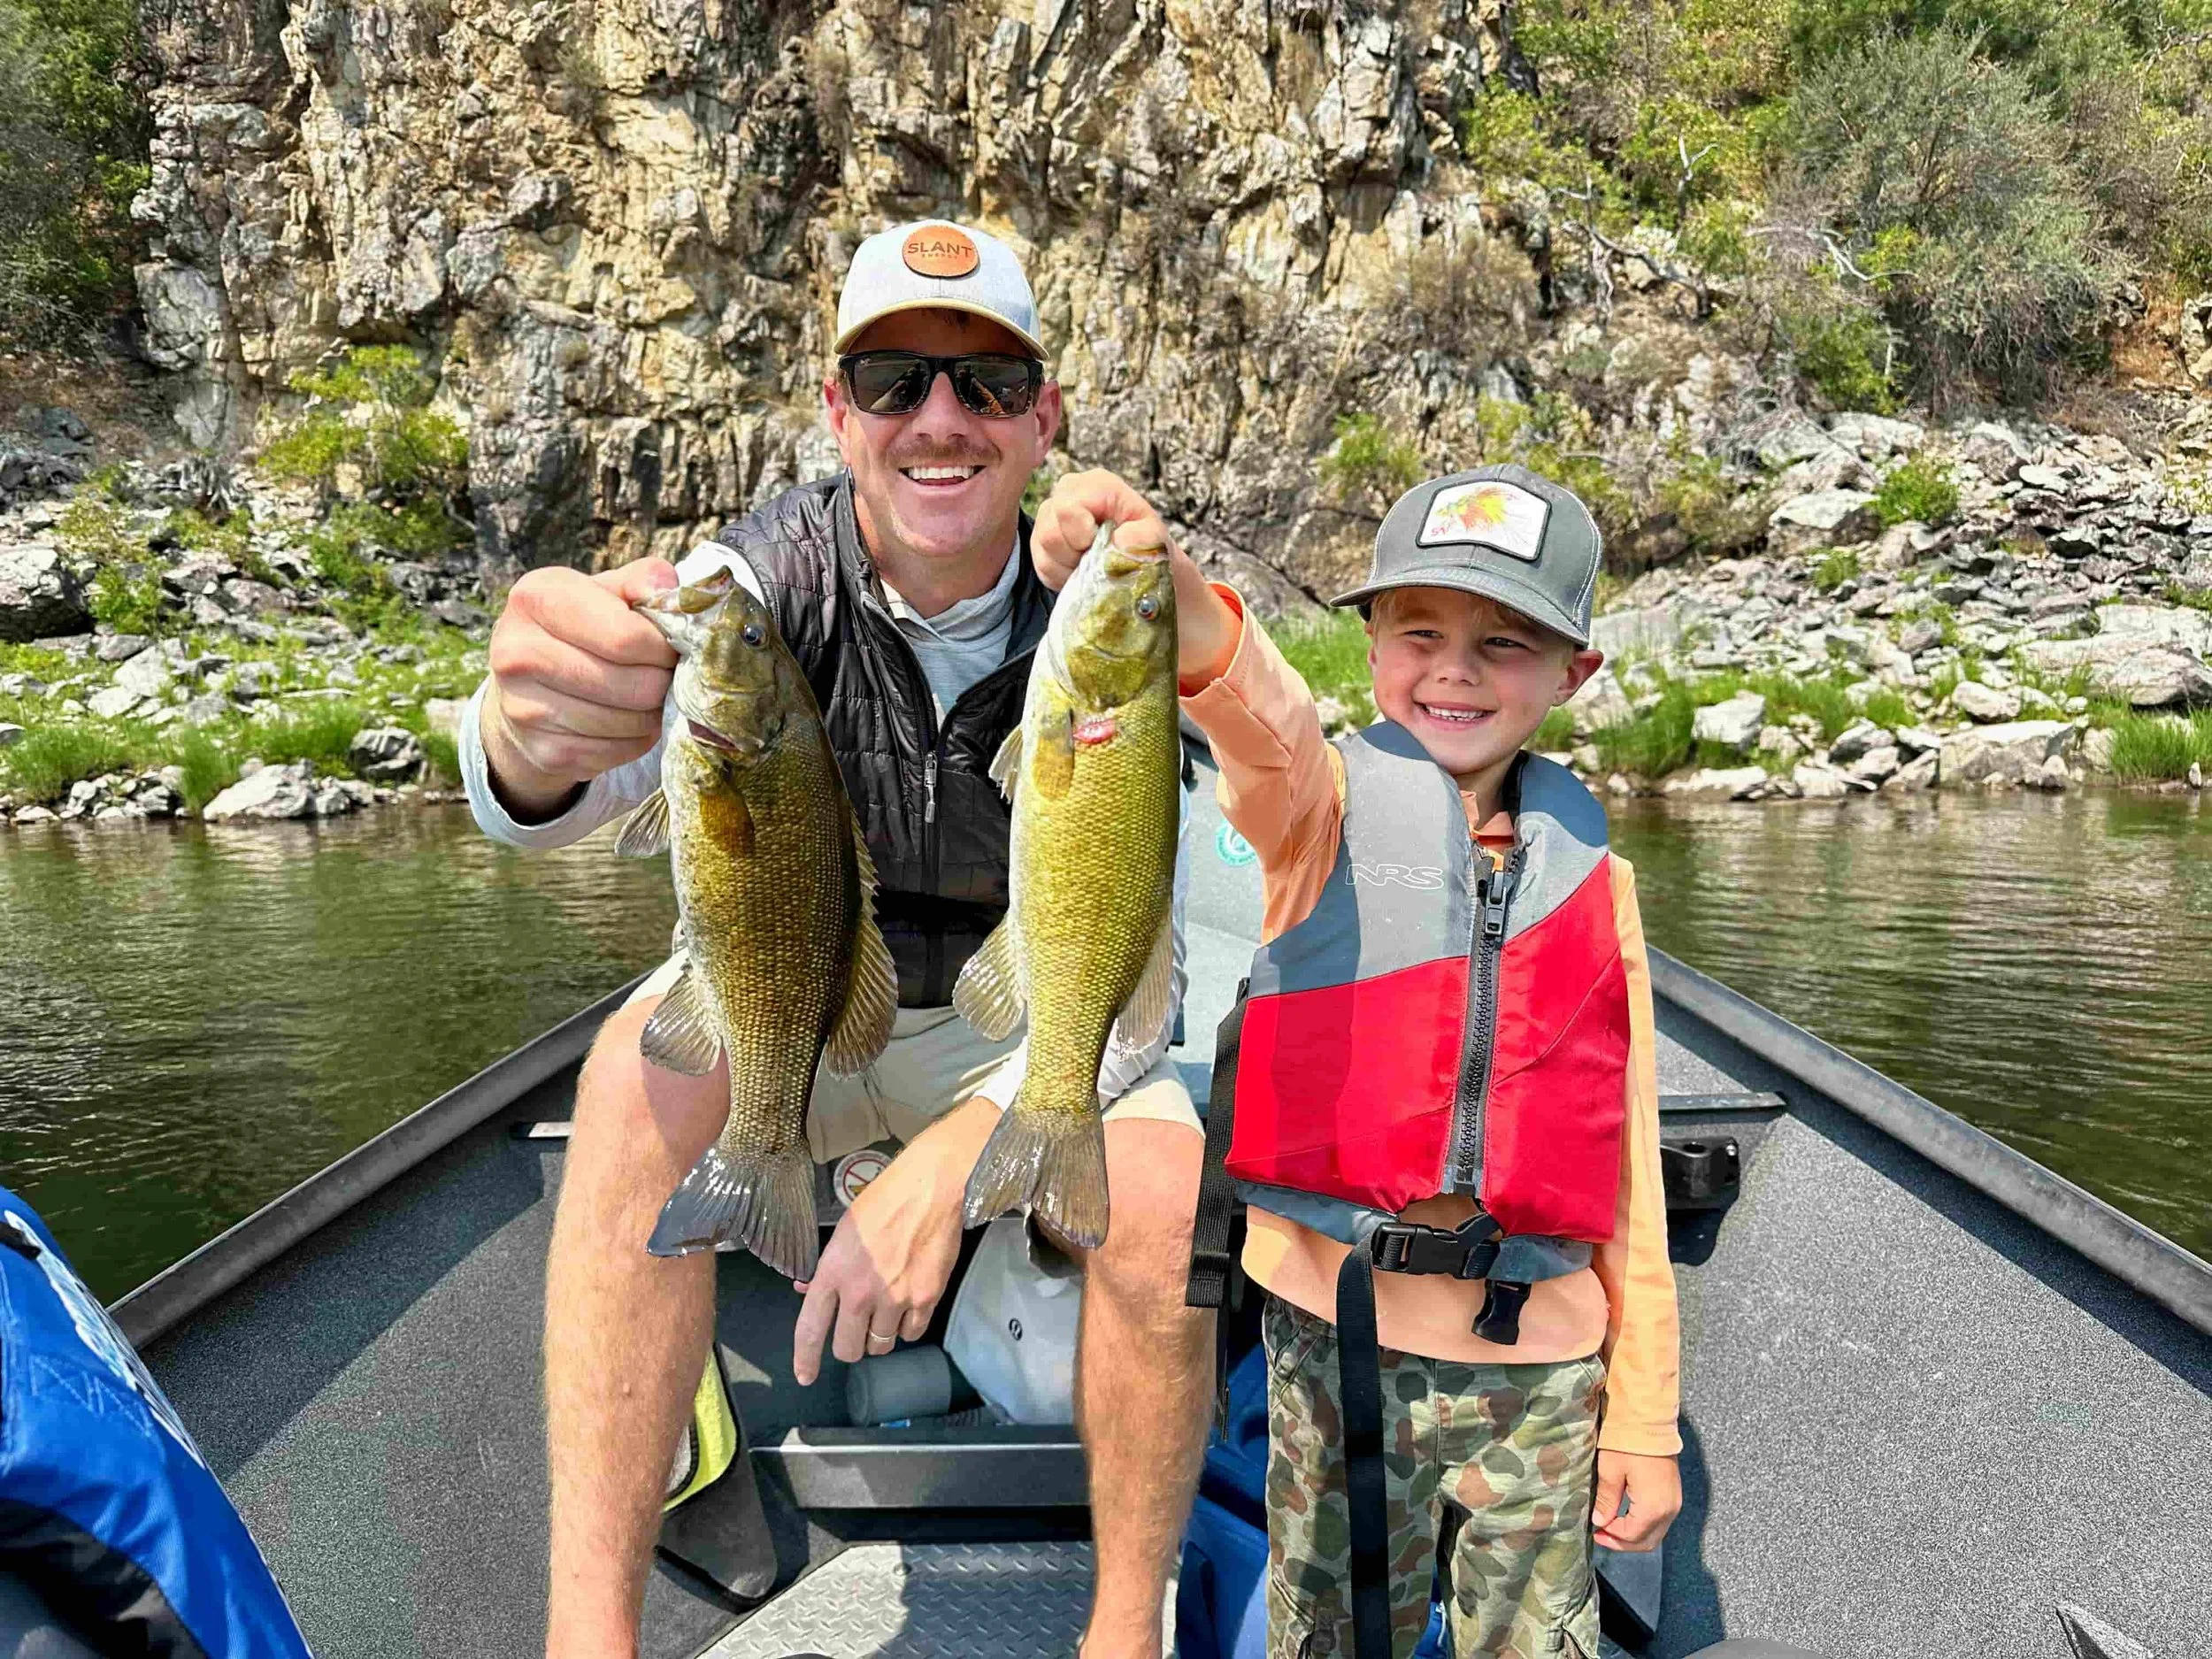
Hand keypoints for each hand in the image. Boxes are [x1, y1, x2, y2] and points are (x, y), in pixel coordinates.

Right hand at [481, 558, 680, 818]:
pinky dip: (636, 740)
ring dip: (653, 713)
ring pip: (630, 722)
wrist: (525, 688)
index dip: (664, 647)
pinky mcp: (544, 751)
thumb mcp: (605, 591)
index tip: (671, 647)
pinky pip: (619, 752)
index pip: (626, 636)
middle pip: (634, 684)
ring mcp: (525, 707)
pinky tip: (626, 721)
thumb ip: (644, 581)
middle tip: (664, 675)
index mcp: (536, 597)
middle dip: (663, 682)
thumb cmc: (580, 628)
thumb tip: (677, 596)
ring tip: (646, 696)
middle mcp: (518, 652)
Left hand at [791, 1137, 967, 1385]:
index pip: (810, 1328)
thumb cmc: (882, 1203)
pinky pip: (911, 1334)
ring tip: (887, 1306)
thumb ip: (827, 1270)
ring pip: (880, 1346)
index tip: (805, 1376)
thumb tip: (810, 1293)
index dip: (805, 1358)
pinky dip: (907, 1327)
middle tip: (858, 1326)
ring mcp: (895, 1299)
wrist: (929, 1190)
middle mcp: (860, 1293)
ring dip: (880, 1335)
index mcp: (833, 1273)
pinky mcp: (925, 1299)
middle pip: (848, 1350)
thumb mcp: (842, 1233)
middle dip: (850, 1344)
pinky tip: (908, 1304)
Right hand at [1031, 469, 1238, 684]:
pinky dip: (1061, 576)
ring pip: (1043, 548)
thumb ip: (1143, 538)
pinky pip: (1040, 565)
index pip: (1068, 508)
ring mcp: (1052, 516)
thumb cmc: (1152, 553)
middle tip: (1099, 563)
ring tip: (1093, 569)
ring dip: (1069, 568)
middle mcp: (1069, 493)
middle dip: (1074, 555)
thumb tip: (1120, 541)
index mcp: (1098, 484)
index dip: (1081, 536)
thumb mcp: (1157, 543)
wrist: (1146, 575)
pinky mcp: (1043, 543)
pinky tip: (1081, 574)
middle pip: (1050, 530)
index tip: (1101, 549)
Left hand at [1591, 1450, 1680, 1551]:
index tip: (1595, 1530)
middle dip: (1623, 1543)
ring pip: (1655, 1534)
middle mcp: (1669, 1510)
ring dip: (1634, 1537)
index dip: (1612, 1537)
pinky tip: (1627, 1518)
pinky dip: (1644, 1527)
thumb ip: (1607, 1500)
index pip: (1631, 1535)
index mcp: (1653, 1507)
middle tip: (1601, 1536)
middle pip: (1647, 1541)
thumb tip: (1601, 1522)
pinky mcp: (1674, 1496)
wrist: (1651, 1420)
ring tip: (1611, 1529)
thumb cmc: (1628, 1443)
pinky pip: (1660, 1522)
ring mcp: (1675, 1503)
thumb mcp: (1610, 1471)